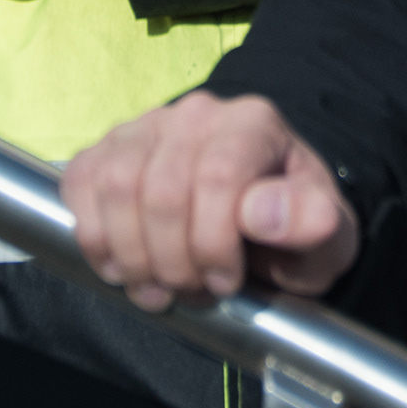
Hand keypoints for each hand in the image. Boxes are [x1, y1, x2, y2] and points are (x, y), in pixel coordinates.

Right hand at [62, 92, 355, 310]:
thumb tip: (265, 213)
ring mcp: (146, 126)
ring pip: (116, 187)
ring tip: (158, 287)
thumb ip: (310, 223)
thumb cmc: (291, 232)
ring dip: (132, 256)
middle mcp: (197, 114)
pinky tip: (122, 266)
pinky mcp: (107, 148)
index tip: (227, 283)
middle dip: (173, 261)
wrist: (260, 226)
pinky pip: (81, 183)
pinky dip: (94, 236)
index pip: (218, 175)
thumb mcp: (325, 239)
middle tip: (192, 293)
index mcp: (254, 124)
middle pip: (161, 189)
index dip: (213, 242)